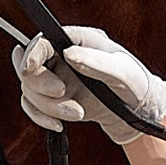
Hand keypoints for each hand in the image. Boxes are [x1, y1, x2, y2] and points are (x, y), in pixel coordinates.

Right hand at [13, 24, 165, 143]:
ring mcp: (55, 77)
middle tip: (62, 93)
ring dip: (48, 107)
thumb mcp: (122, 72)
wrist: (136, 109)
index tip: (30, 69)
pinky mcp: (53, 98)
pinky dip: (41, 118)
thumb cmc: (134, 83)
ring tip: (77, 113)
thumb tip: (68, 54)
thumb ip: (97, 62)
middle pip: (29, 67)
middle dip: (41, 85)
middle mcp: (61, 56)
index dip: (31, 53)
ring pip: (29, 90)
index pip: (43, 40)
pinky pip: (32, 106)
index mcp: (77, 40)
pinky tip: (58, 124)